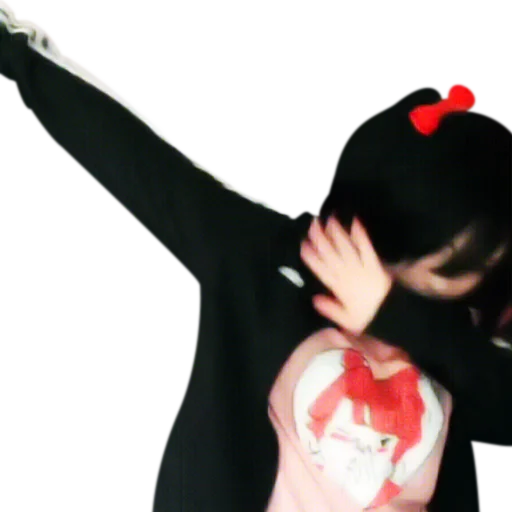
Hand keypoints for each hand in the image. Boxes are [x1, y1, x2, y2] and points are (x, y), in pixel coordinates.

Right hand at [300, 213, 392, 334]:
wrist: (393, 315)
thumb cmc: (370, 317)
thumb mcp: (347, 320)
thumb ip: (330, 309)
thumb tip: (315, 299)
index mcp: (339, 289)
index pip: (321, 270)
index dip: (311, 256)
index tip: (303, 244)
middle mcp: (347, 275)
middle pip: (330, 254)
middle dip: (320, 238)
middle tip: (313, 223)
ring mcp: (361, 268)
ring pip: (345, 248)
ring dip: (337, 233)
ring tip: (329, 220)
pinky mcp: (375, 264)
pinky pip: (366, 247)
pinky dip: (360, 235)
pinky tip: (355, 222)